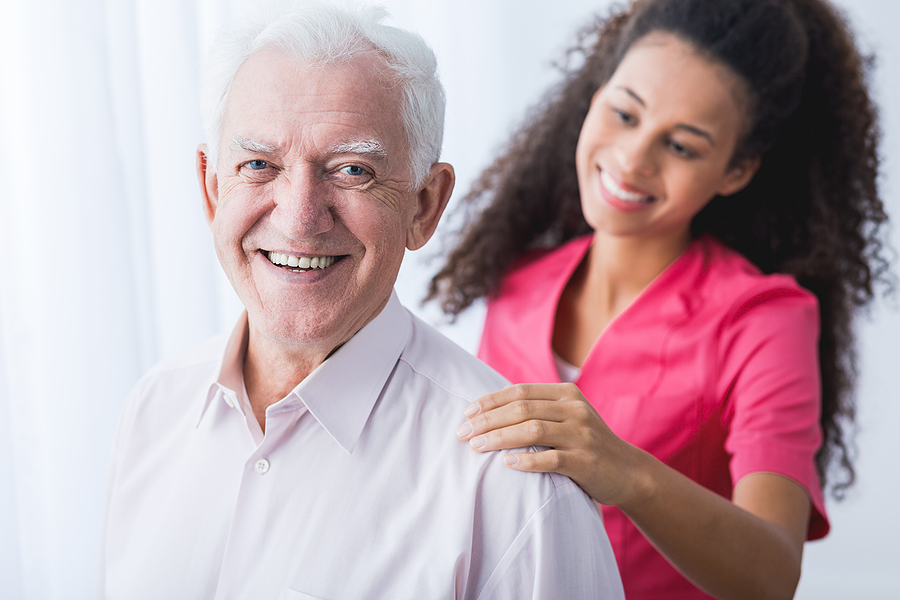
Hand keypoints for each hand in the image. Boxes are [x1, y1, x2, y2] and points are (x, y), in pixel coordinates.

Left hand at [456, 382, 644, 506]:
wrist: (628, 471)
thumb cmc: (586, 443)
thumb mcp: (568, 416)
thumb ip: (539, 407)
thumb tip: (496, 400)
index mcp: (567, 394)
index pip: (520, 391)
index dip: (490, 401)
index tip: (466, 413)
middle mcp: (575, 410)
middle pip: (522, 409)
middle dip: (487, 420)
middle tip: (463, 433)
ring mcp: (582, 436)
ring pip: (532, 431)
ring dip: (499, 438)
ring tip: (476, 447)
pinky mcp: (586, 462)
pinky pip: (551, 459)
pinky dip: (527, 461)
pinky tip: (507, 464)